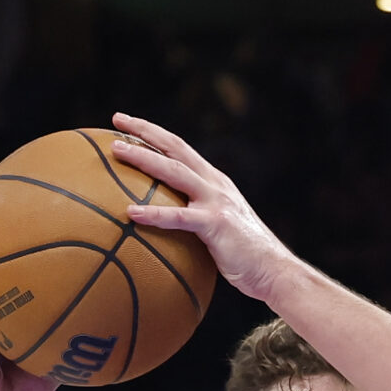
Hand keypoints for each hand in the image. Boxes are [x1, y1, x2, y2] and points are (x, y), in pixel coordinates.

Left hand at [107, 113, 298, 302]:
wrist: (274, 271)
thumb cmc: (243, 257)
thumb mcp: (216, 228)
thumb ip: (193, 218)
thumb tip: (162, 227)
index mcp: (214, 181)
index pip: (179, 148)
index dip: (154, 133)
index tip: (127, 124)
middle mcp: (215, 184)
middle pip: (175, 147)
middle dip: (145, 130)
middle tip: (116, 119)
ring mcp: (216, 201)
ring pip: (174, 172)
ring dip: (143, 157)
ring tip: (116, 150)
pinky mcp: (216, 224)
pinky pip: (179, 217)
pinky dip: (154, 214)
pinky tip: (130, 213)